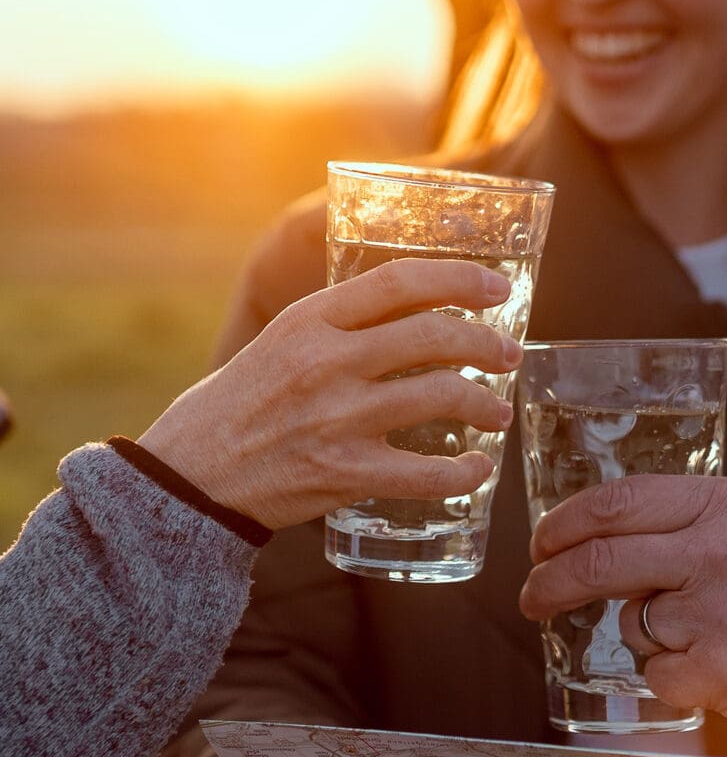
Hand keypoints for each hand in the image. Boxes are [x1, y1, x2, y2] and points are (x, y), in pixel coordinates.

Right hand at [139, 258, 521, 528]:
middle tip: (508, 356)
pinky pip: (425, 472)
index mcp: (310, 320)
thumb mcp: (278, 343)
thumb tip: (409, 315)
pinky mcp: (345, 472)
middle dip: (486, 343)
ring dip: (485, 404)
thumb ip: (336, 326)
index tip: (496, 288)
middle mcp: (328, 361)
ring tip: (499, 412)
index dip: (460, 279)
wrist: (189, 477)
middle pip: (434, 335)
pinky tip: (478, 470)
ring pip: (440, 395)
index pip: (401, 281)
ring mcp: (338, 418)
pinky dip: (463, 472)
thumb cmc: (236, 406)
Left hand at [519, 475, 726, 737]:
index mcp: (721, 504)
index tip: (540, 543)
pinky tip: (718, 669)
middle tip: (530, 597)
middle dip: (550, 582)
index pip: (616, 502)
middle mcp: (715, 549)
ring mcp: (716, 610)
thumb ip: (683, 521)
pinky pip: (658, 674)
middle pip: (600, 560)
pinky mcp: (719, 669)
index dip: (564, 524)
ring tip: (704, 636)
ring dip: (648, 636)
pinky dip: (674, 677)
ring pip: (632, 624)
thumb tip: (600, 531)